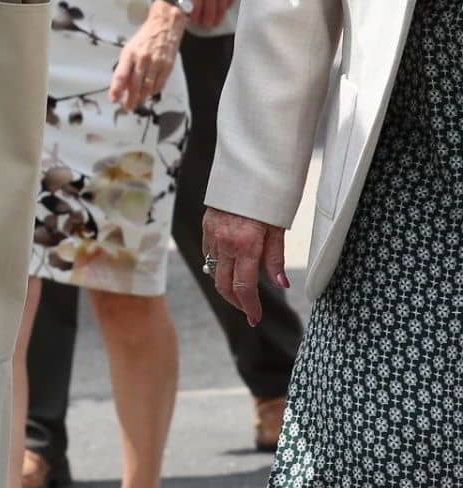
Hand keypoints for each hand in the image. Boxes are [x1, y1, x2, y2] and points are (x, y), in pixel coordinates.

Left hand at [110, 7, 183, 110]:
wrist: (164, 25)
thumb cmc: (144, 38)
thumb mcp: (129, 49)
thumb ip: (125, 67)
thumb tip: (121, 86)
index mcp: (130, 54)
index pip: (121, 75)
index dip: (117, 89)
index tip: (114, 99)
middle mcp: (142, 59)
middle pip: (135, 85)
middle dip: (130, 99)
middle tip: (127, 107)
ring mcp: (156, 63)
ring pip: (147, 87)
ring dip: (141, 98)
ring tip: (137, 103)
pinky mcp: (167, 66)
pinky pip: (159, 84)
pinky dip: (153, 91)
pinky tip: (149, 94)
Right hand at [201, 207, 288, 326]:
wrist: (247, 169)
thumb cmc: (268, 197)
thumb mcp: (277, 228)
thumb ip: (275, 258)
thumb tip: (281, 285)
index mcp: (246, 245)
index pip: (244, 286)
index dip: (249, 306)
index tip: (255, 318)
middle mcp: (225, 243)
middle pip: (224, 285)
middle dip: (236, 302)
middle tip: (249, 310)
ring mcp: (212, 236)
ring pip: (214, 271)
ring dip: (226, 285)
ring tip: (241, 291)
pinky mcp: (206, 227)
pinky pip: (209, 255)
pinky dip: (218, 266)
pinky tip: (230, 267)